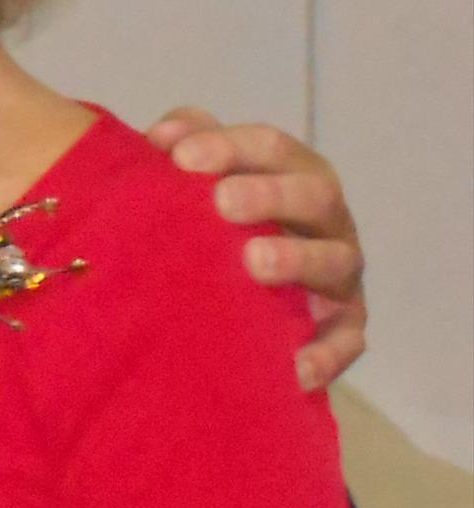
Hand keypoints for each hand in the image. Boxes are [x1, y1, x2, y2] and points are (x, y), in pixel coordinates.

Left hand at [145, 107, 366, 388]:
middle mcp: (323, 221)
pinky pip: (346, 342)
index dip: (231, 147)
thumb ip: (181, 152)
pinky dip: (325, 354)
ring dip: (298, 260)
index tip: (181, 158)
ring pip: (336, 261)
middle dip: (270, 195)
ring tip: (255, 263)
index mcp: (290, 176)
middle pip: (314, 194)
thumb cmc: (209, 233)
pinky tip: (294, 369)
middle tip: (222, 203)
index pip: (271, 148)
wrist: (231, 310)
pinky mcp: (342, 329)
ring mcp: (337, 276)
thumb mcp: (193, 187)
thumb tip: (163, 138)